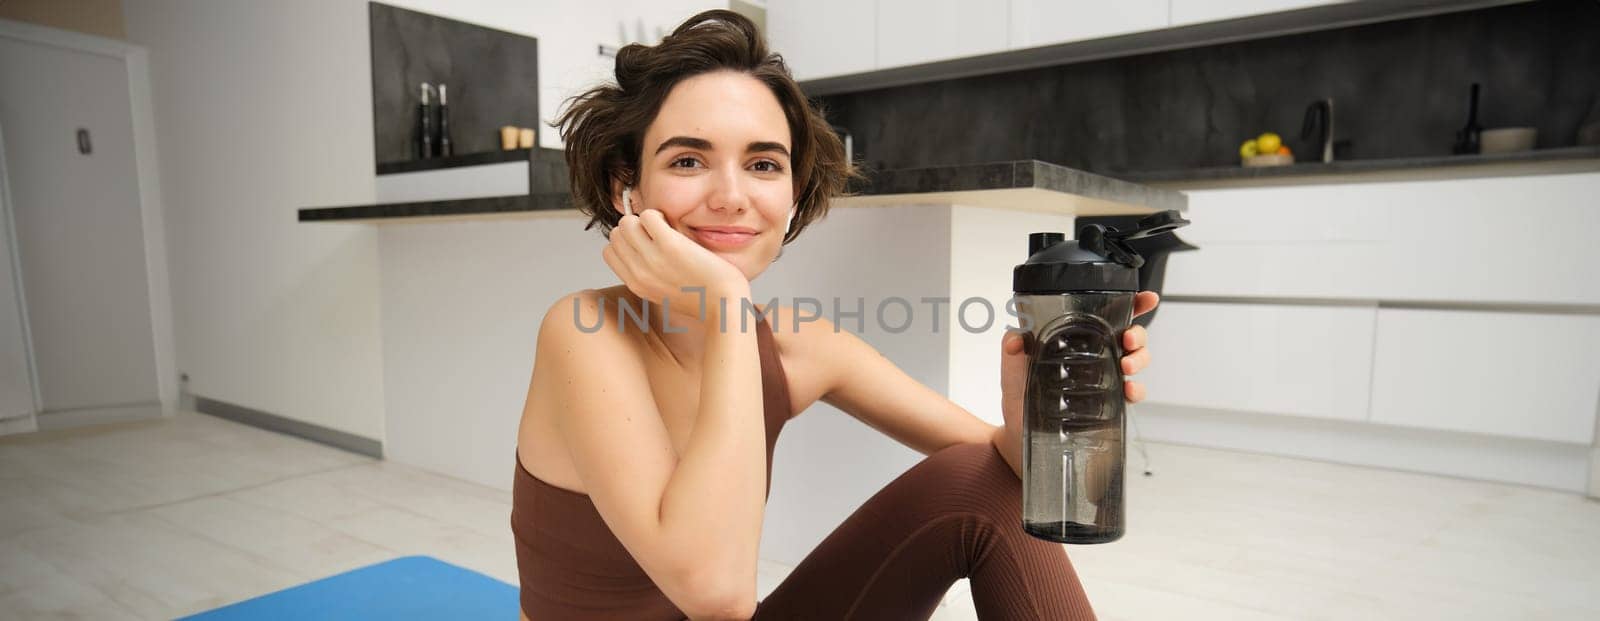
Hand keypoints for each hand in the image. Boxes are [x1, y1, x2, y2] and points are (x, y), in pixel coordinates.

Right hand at [601, 209, 748, 325]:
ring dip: (644, 218)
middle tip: (655, 230)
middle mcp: (639, 272)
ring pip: (627, 222)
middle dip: (633, 226)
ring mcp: (652, 259)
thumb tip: (644, 252)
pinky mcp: (671, 246)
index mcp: (636, 284)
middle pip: (616, 234)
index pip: (610, 252)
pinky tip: (672, 223)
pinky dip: (658, 214)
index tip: (643, 240)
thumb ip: (650, 276)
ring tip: (663, 226)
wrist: (724, 307)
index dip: (625, 241)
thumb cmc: (703, 298)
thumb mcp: (665, 293)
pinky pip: (648, 216)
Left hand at [994, 291, 1160, 474]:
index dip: (1131, 304)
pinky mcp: (1108, 404)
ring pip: (1136, 361)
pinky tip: (1128, 391)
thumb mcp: (1013, 368)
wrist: (1019, 436)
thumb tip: (1014, 340)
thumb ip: (1012, 347)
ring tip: (1126, 365)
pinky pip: (1131, 393)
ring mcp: (1104, 379)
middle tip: (1128, 339)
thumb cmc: (1020, 397)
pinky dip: (1136, 390)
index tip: (1146, 298)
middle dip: (1138, 334)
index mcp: (1077, 339)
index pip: (1107, 316)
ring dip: (1139, 359)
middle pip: (1130, 336)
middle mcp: (1095, 356)